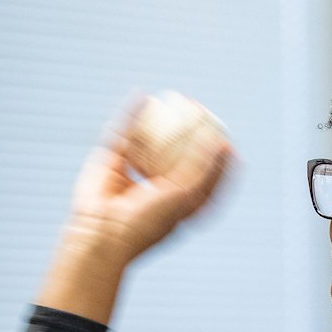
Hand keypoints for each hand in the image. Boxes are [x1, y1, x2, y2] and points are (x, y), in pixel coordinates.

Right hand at [38, 100, 233, 324]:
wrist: (101, 235)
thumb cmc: (145, 223)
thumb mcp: (183, 196)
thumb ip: (202, 168)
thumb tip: (223, 143)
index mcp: (176, 205)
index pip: (204, 180)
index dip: (219, 162)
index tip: (230, 144)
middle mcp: (155, 189)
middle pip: (179, 155)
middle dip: (191, 133)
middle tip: (201, 112)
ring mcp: (133, 175)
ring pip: (152, 142)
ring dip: (164, 120)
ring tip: (178, 100)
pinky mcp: (111, 164)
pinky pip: (124, 134)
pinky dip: (132, 114)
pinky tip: (143, 96)